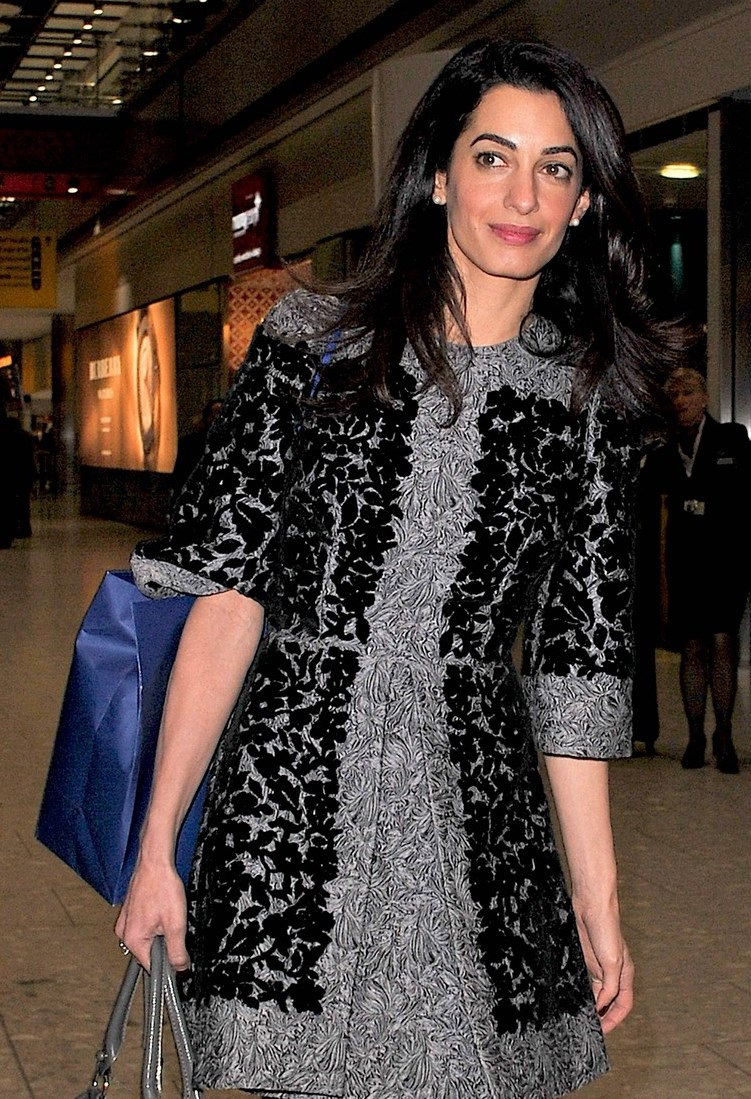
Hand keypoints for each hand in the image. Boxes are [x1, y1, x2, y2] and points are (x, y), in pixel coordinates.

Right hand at [114, 859, 189, 972]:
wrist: (155, 861)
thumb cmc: (162, 887)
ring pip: (147, 938)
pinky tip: (162, 909)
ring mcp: (125, 922)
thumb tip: (180, 969)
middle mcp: (124, 933)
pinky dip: (154, 922)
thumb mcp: (176, 924)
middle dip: (164, 945)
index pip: (151, 967)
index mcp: (133, 940)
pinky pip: (143, 926)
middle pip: (149, 953)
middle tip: (174, 927)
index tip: (179, 960)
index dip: (168, 965)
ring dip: (159, 932)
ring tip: (167, 914)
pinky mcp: (129, 912)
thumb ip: (178, 950)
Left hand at [573, 898, 633, 1033]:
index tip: (602, 1031)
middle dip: (604, 1016)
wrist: (590, 905)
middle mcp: (613, 973)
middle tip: (592, 1029)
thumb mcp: (611, 962)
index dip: (615, 1020)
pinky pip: (587, 982)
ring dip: (593, 1006)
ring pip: (598, 994)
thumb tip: (602, 1006)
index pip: (624, 1005)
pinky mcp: (586, 959)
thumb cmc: (606, 929)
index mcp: (625, 974)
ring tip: (583, 1018)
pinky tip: (575, 999)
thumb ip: (609, 987)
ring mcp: (599, 966)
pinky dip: (584, 993)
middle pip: (611, 1002)